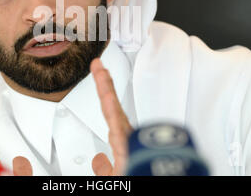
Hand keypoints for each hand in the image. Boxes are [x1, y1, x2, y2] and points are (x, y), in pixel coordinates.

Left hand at [90, 58, 132, 175]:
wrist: (152, 186)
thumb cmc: (137, 177)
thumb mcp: (116, 175)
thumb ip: (105, 167)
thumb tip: (98, 160)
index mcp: (123, 143)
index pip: (110, 114)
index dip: (105, 95)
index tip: (101, 80)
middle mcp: (127, 140)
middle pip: (112, 108)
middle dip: (105, 86)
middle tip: (98, 66)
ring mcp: (130, 144)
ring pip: (115, 113)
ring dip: (107, 91)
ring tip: (100, 72)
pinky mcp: (131, 150)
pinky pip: (120, 128)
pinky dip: (113, 111)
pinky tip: (107, 95)